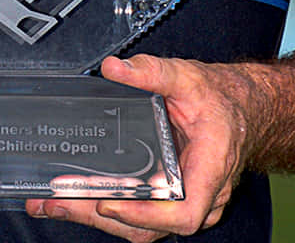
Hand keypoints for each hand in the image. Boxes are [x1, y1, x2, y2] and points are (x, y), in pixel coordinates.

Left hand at [26, 54, 253, 240]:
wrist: (239, 110)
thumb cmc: (219, 100)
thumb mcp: (187, 78)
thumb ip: (151, 71)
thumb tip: (114, 68)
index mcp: (210, 169)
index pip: (183, 212)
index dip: (145, 214)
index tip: (110, 201)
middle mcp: (201, 196)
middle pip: (151, 225)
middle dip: (101, 215)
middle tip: (61, 201)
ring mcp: (186, 203)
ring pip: (142, 227)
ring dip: (97, 217)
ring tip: (55, 204)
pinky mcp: (170, 202)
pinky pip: (140, 217)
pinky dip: (107, 210)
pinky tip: (77, 199)